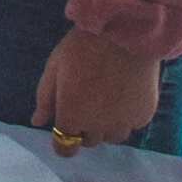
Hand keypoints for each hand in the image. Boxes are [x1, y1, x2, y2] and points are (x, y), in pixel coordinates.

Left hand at [30, 25, 160, 151]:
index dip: (63, 140)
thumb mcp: (55, 68)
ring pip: (112, 137)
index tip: (66, 127)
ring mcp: (123, 123)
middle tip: (87, 100)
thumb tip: (37, 121)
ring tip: (107, 98)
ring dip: (107, 125)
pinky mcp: (144, 116)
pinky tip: (126, 93)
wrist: (125, 33)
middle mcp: (97, 127)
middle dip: (85, 127)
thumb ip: (45, 98)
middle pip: (89, 141)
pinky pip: (133, 125)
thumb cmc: (82, 47)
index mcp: (71, 116)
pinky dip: (128, 116)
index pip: (65, 149)